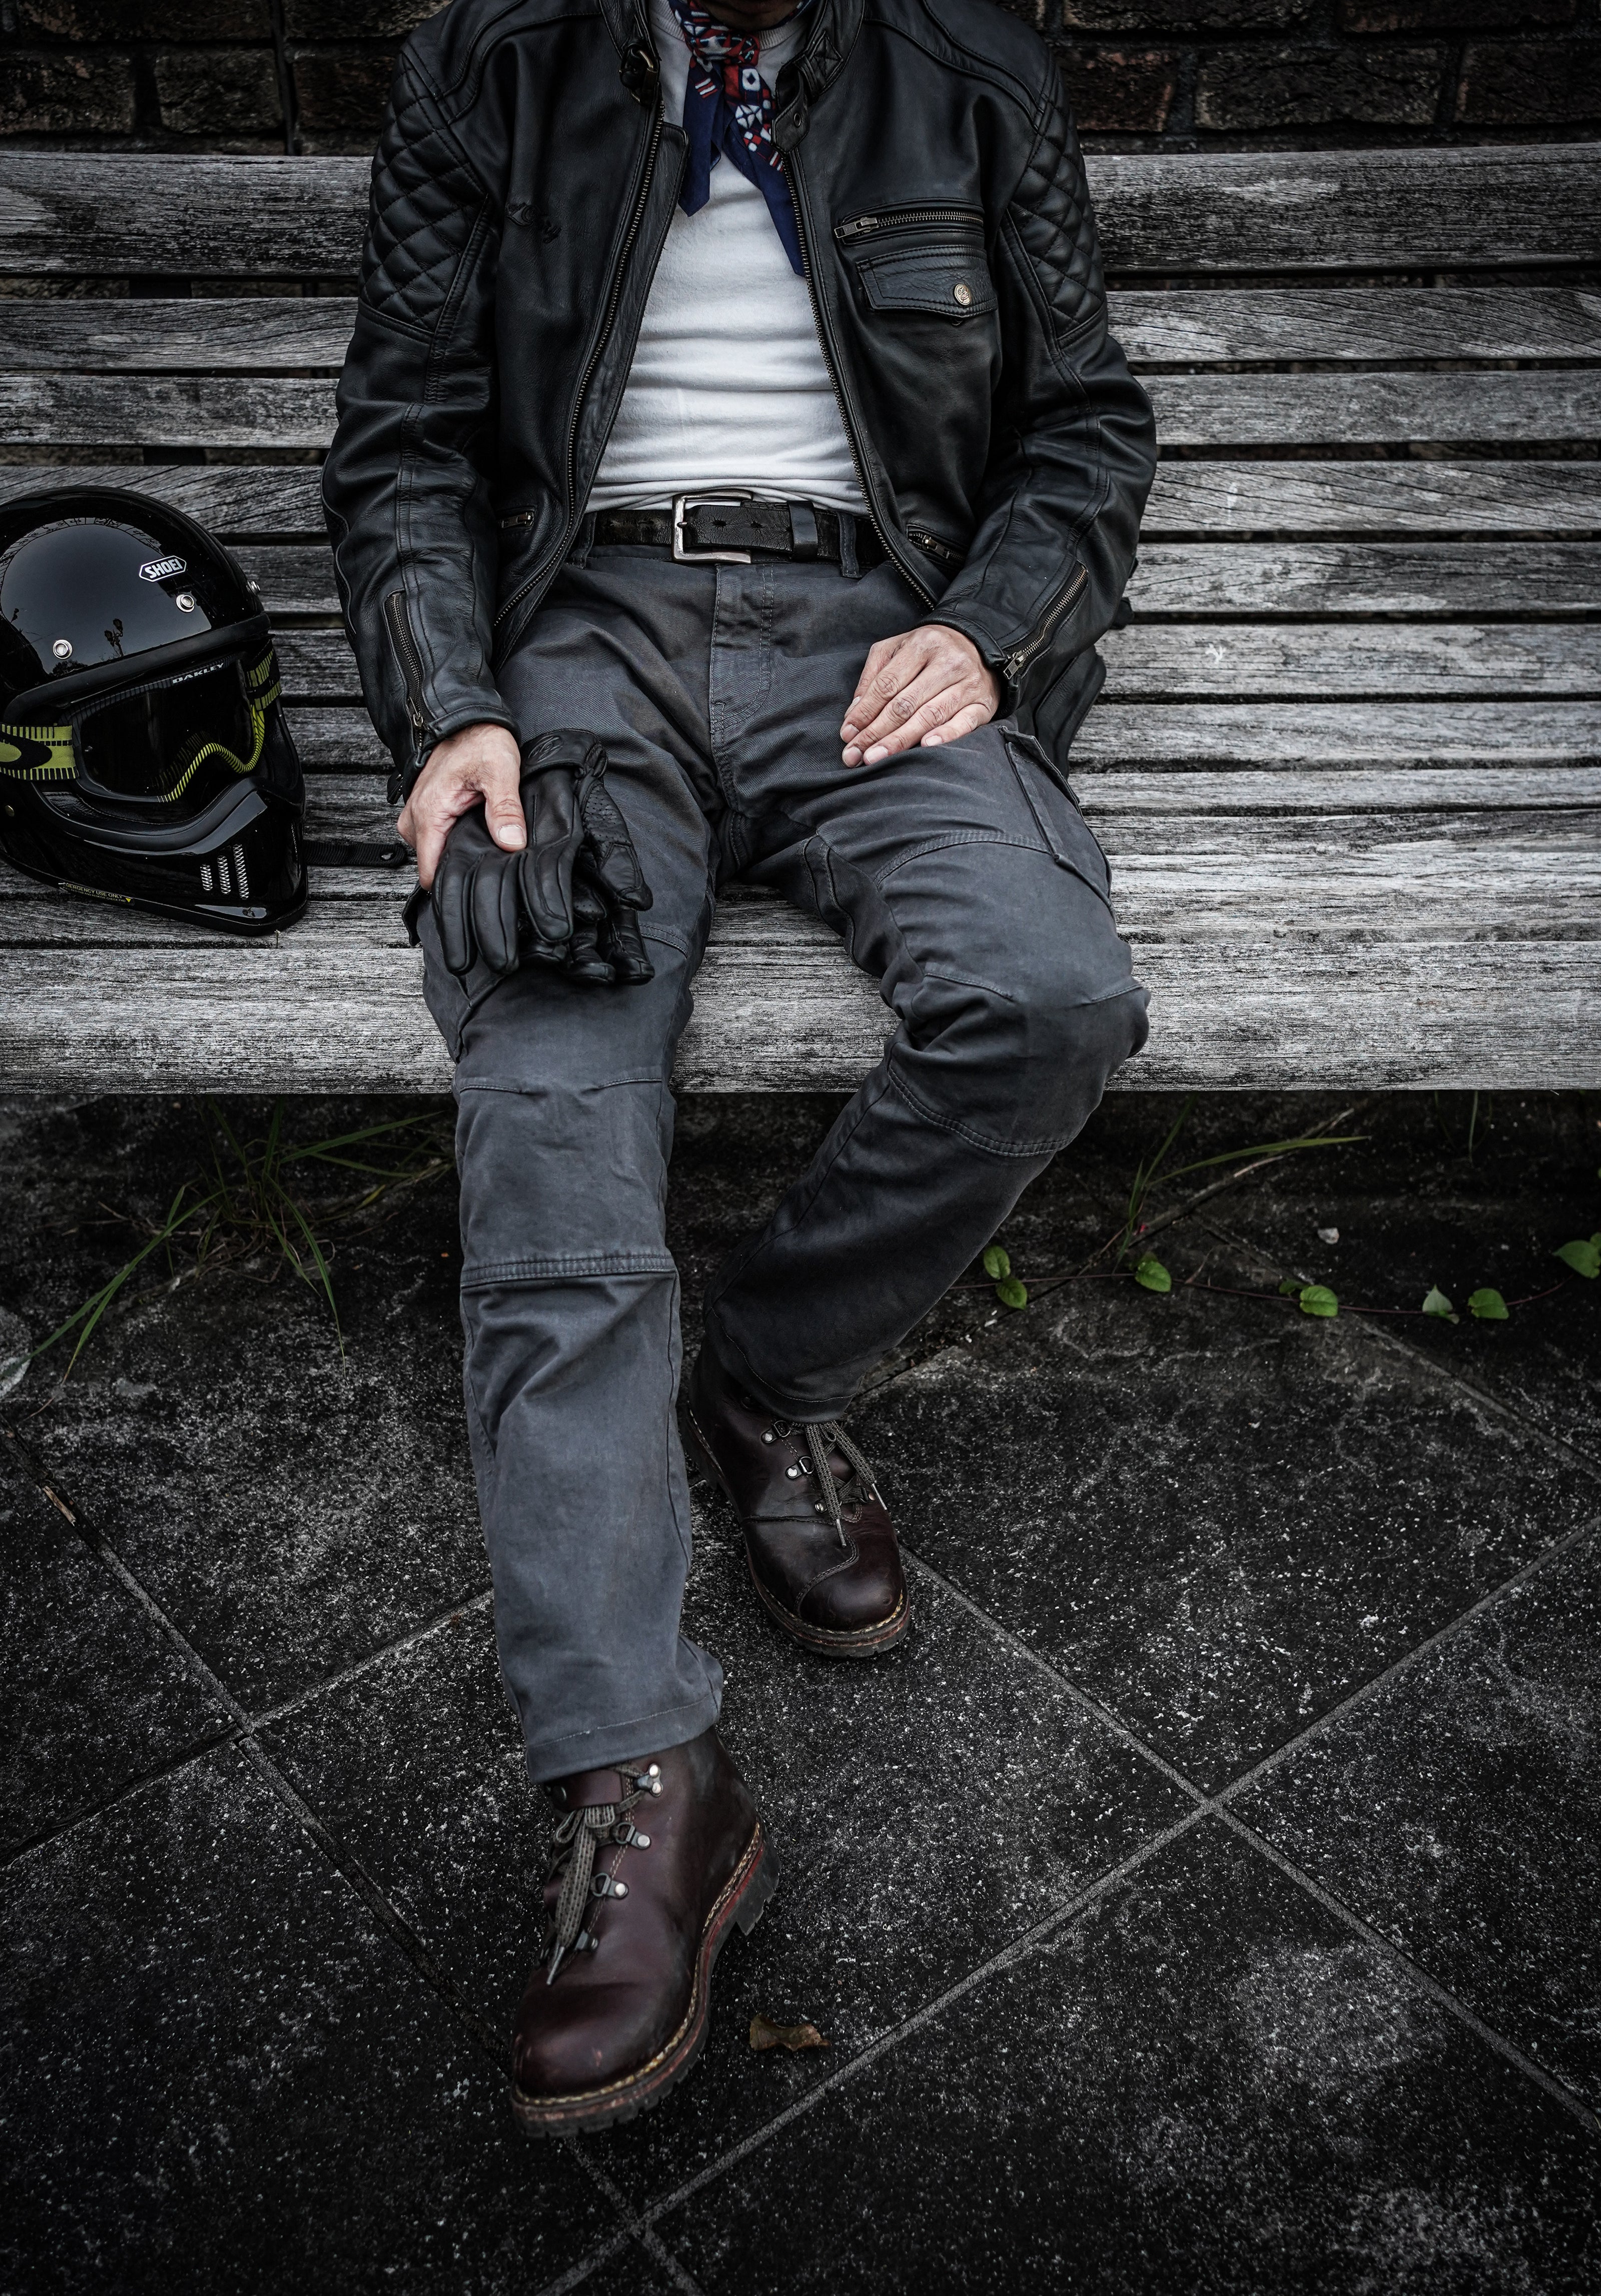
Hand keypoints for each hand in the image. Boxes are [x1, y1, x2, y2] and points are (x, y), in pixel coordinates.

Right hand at [428, 728, 653, 985]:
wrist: (466, 717)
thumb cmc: (481, 739)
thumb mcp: (500, 769)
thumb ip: (504, 807)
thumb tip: (510, 843)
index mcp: (429, 816)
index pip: (430, 876)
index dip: (453, 897)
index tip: (477, 914)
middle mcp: (417, 821)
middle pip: (433, 871)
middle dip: (459, 885)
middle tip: (492, 902)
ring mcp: (420, 819)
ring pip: (436, 859)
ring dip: (459, 867)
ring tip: (490, 880)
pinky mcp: (430, 815)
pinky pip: (439, 845)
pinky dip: (456, 852)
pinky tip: (481, 858)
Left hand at [840, 624, 1000, 766]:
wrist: (980, 643)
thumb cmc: (930, 650)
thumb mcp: (898, 648)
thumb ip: (874, 675)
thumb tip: (853, 714)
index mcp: (921, 645)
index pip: (887, 684)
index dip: (865, 711)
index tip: (847, 734)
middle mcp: (946, 663)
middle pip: (905, 704)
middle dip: (876, 732)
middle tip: (855, 755)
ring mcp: (967, 684)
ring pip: (930, 716)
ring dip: (900, 740)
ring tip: (876, 758)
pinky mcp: (983, 704)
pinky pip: (964, 722)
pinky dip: (946, 735)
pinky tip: (925, 746)